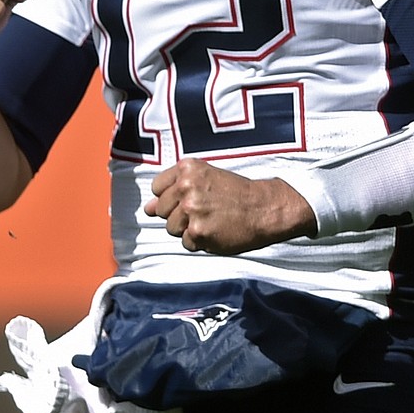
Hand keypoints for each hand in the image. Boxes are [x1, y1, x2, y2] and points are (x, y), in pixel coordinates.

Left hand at [144, 158, 315, 254]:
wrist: (265, 208)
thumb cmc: (238, 193)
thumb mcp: (206, 180)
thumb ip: (174, 190)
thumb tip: (148, 208)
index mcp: (187, 169)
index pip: (157, 187)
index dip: (171, 196)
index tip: (188, 198)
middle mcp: (186, 187)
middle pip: (162, 210)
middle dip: (179, 214)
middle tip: (205, 211)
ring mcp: (191, 210)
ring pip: (171, 228)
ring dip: (188, 229)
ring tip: (211, 221)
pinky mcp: (198, 232)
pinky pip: (186, 243)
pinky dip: (200, 242)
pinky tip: (216, 231)